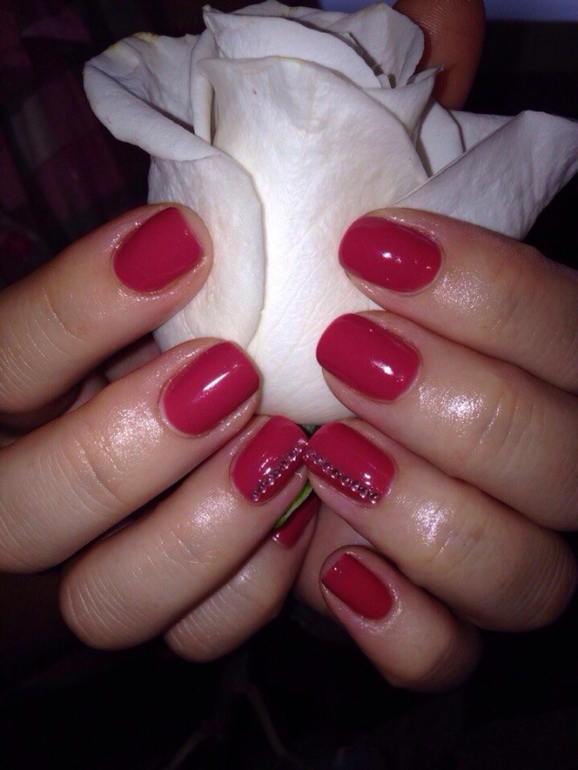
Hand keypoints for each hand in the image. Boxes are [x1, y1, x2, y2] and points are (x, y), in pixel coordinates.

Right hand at [0, 205, 314, 658]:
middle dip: (129, 446)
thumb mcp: (145, 305)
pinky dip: (251, 586)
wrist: (195, 433)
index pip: (3, 359)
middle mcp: (34, 492)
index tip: (184, 244)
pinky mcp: (169, 607)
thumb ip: (145, 279)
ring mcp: (98, 563)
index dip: (80, 306)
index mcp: (14, 400)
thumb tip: (194, 231)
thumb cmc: (169, 339)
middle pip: (23, 512)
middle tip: (231, 377)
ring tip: (281, 451)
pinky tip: (299, 517)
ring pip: (104, 601)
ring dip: (200, 531)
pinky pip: (193, 637)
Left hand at [299, 208, 576, 689]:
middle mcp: (550, 477)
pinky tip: (338, 568)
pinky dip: (399, 627)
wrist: (313, 456)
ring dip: (422, 512)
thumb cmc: (350, 359)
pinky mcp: (443, 628)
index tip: (372, 251)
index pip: (573, 336)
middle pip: (564, 461)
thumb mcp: (380, 307)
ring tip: (330, 456)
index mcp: (555, 378)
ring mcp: (503, 562)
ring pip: (525, 574)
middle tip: (348, 354)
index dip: (489, 294)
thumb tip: (373, 238)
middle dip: (450, 403)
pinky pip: (448, 659)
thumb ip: (407, 280)